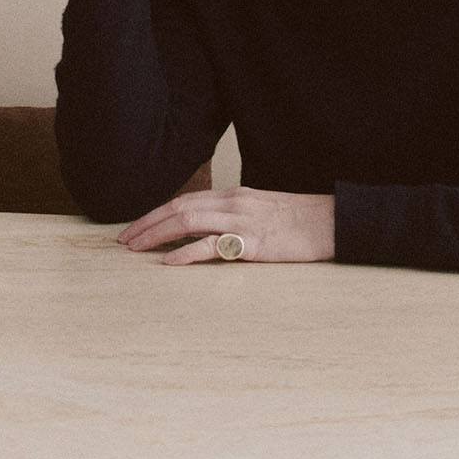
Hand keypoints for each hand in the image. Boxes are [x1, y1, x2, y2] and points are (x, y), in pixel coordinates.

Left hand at [117, 187, 335, 262]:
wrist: (334, 222)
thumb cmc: (300, 221)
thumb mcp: (261, 210)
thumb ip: (234, 217)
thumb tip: (208, 231)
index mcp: (233, 195)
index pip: (184, 200)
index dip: (156, 213)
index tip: (136, 228)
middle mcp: (233, 203)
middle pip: (178, 207)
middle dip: (147, 223)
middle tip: (123, 240)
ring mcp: (242, 221)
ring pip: (188, 221)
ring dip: (157, 234)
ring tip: (135, 249)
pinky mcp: (254, 243)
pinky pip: (214, 246)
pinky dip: (187, 253)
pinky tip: (169, 262)